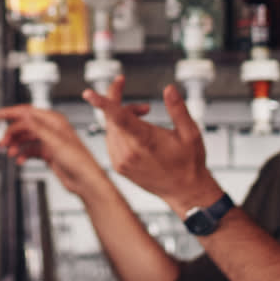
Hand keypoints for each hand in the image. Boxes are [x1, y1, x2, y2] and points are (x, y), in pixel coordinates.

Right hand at [0, 102, 105, 198]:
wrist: (85, 180)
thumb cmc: (79, 161)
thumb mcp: (55, 142)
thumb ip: (38, 128)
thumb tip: (24, 115)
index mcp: (55, 121)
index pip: (28, 112)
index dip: (10, 113)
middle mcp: (52, 129)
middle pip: (24, 126)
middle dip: (11, 134)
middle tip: (2, 142)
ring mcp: (50, 142)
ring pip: (26, 139)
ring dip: (16, 145)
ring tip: (10, 152)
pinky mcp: (49, 153)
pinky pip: (30, 150)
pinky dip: (24, 154)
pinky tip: (20, 160)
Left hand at [83, 77, 217, 213]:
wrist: (184, 191)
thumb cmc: (189, 163)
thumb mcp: (190, 133)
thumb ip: (178, 109)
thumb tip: (169, 89)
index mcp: (146, 141)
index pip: (118, 117)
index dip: (103, 102)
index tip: (88, 93)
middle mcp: (129, 152)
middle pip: (112, 117)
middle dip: (124, 105)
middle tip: (146, 108)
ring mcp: (121, 160)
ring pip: (110, 128)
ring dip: (123, 119)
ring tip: (146, 122)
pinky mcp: (118, 166)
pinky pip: (111, 140)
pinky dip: (120, 132)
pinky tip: (137, 137)